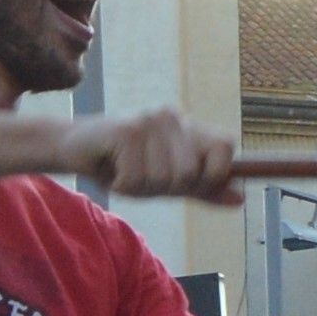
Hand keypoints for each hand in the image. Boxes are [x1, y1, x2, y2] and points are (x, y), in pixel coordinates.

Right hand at [70, 108, 239, 199]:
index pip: (226, 147)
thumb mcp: (169, 182)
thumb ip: (204, 188)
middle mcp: (174, 118)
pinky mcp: (128, 131)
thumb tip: (240, 197)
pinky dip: (123, 186)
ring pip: (163, 179)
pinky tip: (112, 170)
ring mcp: (151, 121)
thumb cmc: (125, 166)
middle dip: (165, 188)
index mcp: (189, 127)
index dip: (213, 174)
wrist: (75, 149)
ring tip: (125, 172)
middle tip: (142, 177)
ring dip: (141, 188)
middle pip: (190, 174)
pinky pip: (138, 179)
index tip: (188, 183)